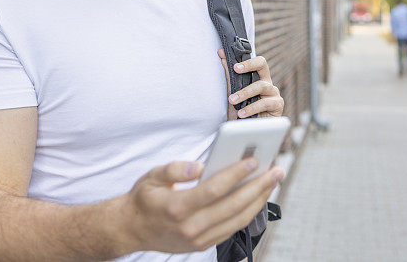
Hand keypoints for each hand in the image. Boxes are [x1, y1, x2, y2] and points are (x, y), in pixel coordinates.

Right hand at [121, 159, 284, 253]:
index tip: (254, 160)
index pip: (214, 189)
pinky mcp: (203, 245)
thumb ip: (175, 168)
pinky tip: (258, 196)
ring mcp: (198, 239)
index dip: (236, 174)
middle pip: (233, 206)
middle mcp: (190, 227)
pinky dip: (249, 212)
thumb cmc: (145, 197)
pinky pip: (232, 228)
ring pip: (237, 220)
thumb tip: (199, 167)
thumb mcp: (152, 176)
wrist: (131, 230)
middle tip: (276, 170)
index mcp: (177, 207)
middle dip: (258, 186)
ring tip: (273, 181)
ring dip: (259, 200)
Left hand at [217, 50, 284, 118]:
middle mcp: (267, 84)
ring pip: (262, 85)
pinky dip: (252, 107)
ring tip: (232, 100)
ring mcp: (274, 94)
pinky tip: (242, 114)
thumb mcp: (232, 92)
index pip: (258, 62)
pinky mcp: (278, 105)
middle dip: (248, 66)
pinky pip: (266, 102)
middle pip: (263, 66)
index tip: (235, 65)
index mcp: (258, 79)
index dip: (248, 61)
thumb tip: (221, 53)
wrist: (246, 133)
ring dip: (245, 92)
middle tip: (235, 70)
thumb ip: (229, 74)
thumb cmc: (241, 112)